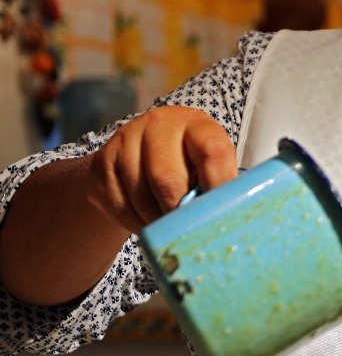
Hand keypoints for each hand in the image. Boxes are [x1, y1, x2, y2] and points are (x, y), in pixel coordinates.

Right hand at [86, 105, 237, 233]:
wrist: (137, 158)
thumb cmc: (185, 165)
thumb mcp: (206, 165)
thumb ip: (216, 185)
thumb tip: (225, 218)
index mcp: (195, 124)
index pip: (211, 151)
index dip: (217, 187)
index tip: (218, 214)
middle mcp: (158, 124)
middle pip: (168, 179)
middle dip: (178, 213)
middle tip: (186, 230)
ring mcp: (125, 140)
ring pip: (140, 196)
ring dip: (156, 222)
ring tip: (167, 230)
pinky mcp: (102, 162)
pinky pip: (119, 205)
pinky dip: (136, 223)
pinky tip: (146, 223)